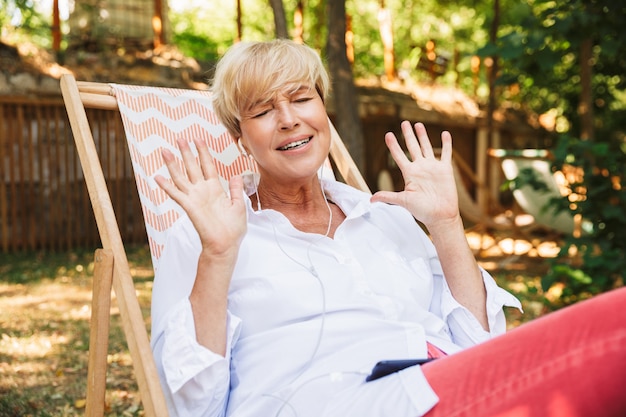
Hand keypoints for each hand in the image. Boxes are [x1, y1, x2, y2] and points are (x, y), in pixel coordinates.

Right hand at [155, 138, 246, 255]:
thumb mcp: (239, 205)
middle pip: (192, 167)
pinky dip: (166, 186)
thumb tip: (236, 175)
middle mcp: (203, 191)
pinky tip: (157, 177)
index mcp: (216, 189)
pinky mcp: (189, 206)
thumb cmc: (233, 229)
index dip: (203, 152)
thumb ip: (236, 190)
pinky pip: (176, 194)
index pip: (208, 166)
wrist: (226, 244)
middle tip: (179, 139)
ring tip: (166, 151)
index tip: (198, 139)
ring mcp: (195, 198)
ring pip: (181, 177)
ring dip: (173, 165)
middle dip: (186, 153)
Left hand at [371, 121, 458, 228]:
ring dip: (423, 136)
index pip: (399, 156)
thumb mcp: (403, 201)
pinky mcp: (445, 170)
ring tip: (418, 124)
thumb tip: (370, 200)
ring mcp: (432, 168)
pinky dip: (446, 144)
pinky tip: (445, 133)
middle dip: (408, 135)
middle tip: (404, 123)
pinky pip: (446, 154)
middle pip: (412, 147)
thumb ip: (388, 197)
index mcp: (409, 173)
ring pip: (427, 147)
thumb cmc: (422, 210)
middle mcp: (420, 168)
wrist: (440, 216)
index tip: (388, 135)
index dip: (393, 145)